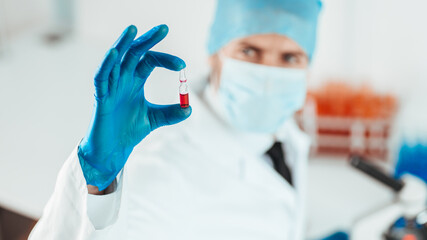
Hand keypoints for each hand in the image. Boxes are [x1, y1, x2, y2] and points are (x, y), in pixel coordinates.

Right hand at [78, 25, 190, 190]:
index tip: (182, 65)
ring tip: (133, 29)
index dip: (166, 60)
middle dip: (148, 40)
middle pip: (134, 53)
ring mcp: (110, 87)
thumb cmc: (129, 131)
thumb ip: (170, 113)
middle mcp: (122, 79)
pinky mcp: (100, 98)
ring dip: (123, 44)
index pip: (150, 61)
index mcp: (135, 82)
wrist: (113, 150)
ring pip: (115, 59)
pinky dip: (107, 64)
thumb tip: (189, 108)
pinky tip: (115, 52)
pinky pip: (101, 77)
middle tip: (164, 28)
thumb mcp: (155, 119)